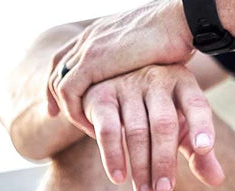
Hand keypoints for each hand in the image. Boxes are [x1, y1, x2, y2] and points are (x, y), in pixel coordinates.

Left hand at [48, 1, 193, 132]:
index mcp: (99, 32)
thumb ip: (132, 64)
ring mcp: (88, 48)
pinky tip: (92, 126)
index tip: (60, 98)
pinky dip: (75, 113)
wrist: (181, 20)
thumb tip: (139, 79)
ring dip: (68, 109)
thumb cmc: (176, 35)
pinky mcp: (92, 61)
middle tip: (54, 116)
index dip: (59, 77)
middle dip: (53, 95)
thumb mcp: (145, 51)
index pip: (66, 56)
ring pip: (59, 84)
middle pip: (55, 69)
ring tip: (84, 126)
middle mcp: (89, 38)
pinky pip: (69, 93)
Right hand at [82, 65, 223, 190]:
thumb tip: (217, 181)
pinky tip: (119, 178)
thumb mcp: (180, 126)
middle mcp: (157, 80)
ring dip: (140, 167)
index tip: (204, 149)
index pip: (197, 105)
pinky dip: (113, 156)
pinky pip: (108, 131)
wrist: (111, 81)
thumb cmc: (154, 110)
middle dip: (164, 161)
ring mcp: (128, 86)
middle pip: (164, 124)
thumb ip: (198, 151)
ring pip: (136, 131)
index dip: (201, 126)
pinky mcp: (102, 97)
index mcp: (183, 83)